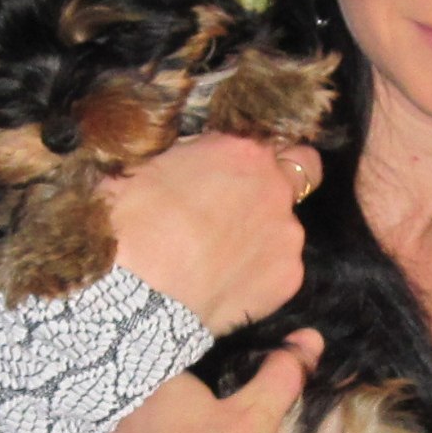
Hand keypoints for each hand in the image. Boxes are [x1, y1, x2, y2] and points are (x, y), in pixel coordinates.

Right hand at [97, 135, 321, 333]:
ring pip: (286, 227)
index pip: (276, 138)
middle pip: (300, 173)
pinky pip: (281, 269)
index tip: (240, 168)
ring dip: (263, 234)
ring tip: (221, 257)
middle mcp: (276, 187)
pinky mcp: (289, 278)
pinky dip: (260, 273)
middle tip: (238, 207)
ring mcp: (288, 235)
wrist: (136, 294)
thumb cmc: (131, 223)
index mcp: (243, 150)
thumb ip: (190, 155)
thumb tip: (194, 155)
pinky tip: (226, 283)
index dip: (258, 154)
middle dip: (276, 184)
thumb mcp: (148, 165)